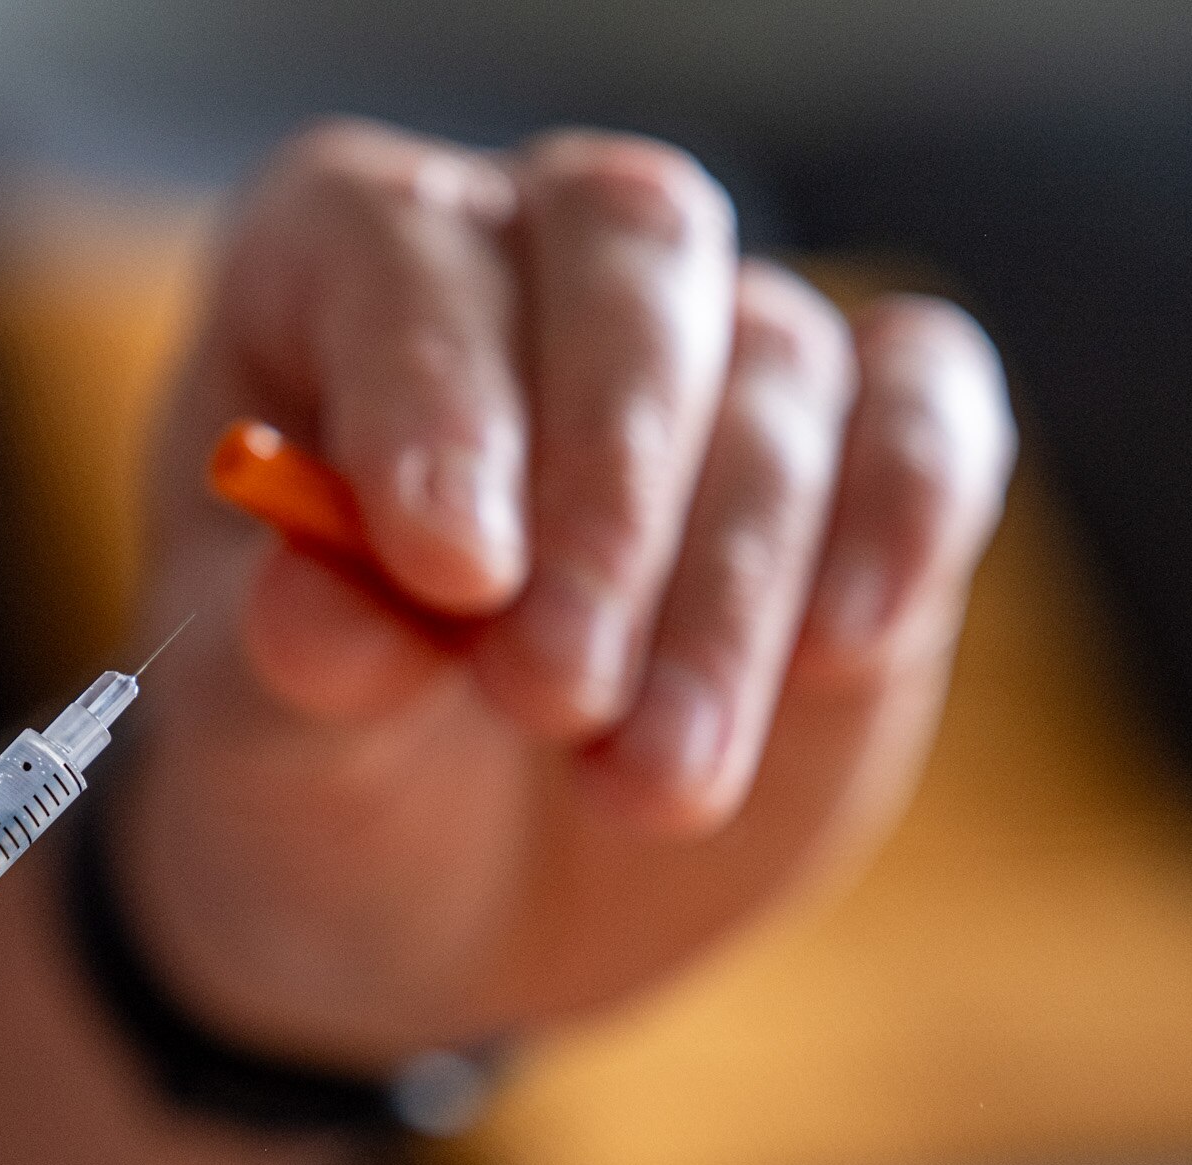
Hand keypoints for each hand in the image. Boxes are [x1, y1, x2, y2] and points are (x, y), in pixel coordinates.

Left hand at [128, 120, 1014, 1069]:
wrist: (458, 885)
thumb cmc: (328, 770)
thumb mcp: (268, 747)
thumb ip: (295, 662)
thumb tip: (325, 600)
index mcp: (337, 282)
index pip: (406, 254)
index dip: (439, 394)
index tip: (451, 570)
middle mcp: (530, 263)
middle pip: (625, 252)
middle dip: (607, 490)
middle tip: (557, 694)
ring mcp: (705, 345)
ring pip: (773, 363)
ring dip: (723, 588)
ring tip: (650, 783)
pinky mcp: (854, 449)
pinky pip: (923, 413)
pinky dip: (905, 516)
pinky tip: (843, 649)